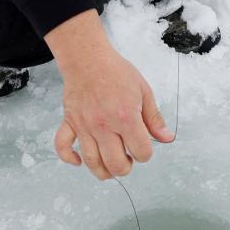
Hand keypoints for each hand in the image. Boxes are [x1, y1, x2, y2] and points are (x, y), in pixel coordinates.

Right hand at [46, 11, 174, 180]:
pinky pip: (63, 146)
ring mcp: (84, 125)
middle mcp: (104, 125)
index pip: (141, 152)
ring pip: (92, 161)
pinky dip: (69, 158)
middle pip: (116, 164)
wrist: (88, 58)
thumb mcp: (143, 91)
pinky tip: (79, 161)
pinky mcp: (69, 122)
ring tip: (111, 168)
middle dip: (126, 167)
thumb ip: (154, 118)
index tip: (143, 148)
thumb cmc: (116, 72)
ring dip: (103, 172)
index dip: (146, 154)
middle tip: (128, 160)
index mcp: (126, 117)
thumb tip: (166, 138)